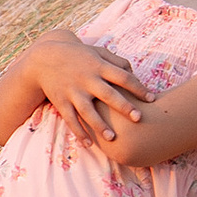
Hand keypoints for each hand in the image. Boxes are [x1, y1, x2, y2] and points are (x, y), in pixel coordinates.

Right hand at [36, 31, 151, 150]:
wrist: (44, 58)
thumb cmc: (77, 55)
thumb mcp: (97, 52)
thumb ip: (117, 61)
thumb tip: (134, 72)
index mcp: (98, 66)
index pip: (123, 77)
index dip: (138, 87)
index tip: (152, 99)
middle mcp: (87, 79)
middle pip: (108, 94)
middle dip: (123, 106)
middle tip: (138, 118)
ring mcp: (73, 91)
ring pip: (88, 111)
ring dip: (100, 125)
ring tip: (112, 138)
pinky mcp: (61, 101)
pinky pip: (71, 119)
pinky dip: (79, 132)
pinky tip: (89, 144)